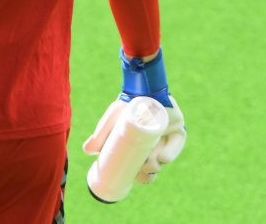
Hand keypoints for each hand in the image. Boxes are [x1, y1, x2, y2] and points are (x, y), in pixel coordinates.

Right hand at [82, 49, 185, 183]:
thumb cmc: (124, 105)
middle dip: (149, 174)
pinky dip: (169, 152)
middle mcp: (158, 143)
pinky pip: (176, 143)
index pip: (145, 167)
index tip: (134, 179)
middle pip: (155, 165)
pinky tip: (162, 157)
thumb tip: (87, 151)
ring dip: (157, 165)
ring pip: (165, 157)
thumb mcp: (110, 122)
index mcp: (144, 146)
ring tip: (148, 164)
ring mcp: (169, 135)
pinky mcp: (178, 125)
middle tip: (140, 173)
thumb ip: (99, 136)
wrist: (138, 87)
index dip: (142, 177)